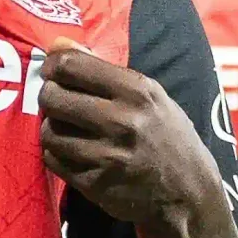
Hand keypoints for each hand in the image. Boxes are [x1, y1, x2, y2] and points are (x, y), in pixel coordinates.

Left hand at [37, 39, 220, 225]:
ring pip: (49, 131)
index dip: (53, 66)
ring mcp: (107, 156)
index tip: (53, 73)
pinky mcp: (95, 185)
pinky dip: (57, 153)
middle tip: (57, 101)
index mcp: (137, 91)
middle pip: (53, 97)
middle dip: (49, 96)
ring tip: (67, 128)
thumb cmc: (167, 136)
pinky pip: (53, 160)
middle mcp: (121, 121)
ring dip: (52, 128)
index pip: (72, 66)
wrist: (188, 193)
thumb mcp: (149, 95)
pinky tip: (72, 152)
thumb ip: (101, 68)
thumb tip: (56, 44)